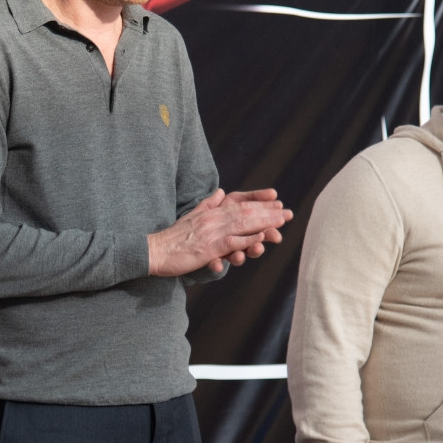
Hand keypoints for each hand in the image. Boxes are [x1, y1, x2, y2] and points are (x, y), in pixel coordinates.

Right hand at [148, 188, 291, 277]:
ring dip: (264, 223)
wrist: (154, 250)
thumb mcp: (191, 216)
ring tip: (281, 222)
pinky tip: (262, 238)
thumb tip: (219, 192)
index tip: (276, 201)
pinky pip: (232, 242)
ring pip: (242, 224)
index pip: (239, 204)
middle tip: (288, 213)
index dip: (259, 202)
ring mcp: (211, 232)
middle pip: (246, 212)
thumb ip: (207, 204)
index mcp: (210, 211)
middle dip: (268, 212)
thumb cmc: (172, 238)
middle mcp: (213, 218)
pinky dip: (248, 239)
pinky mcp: (208, 248)